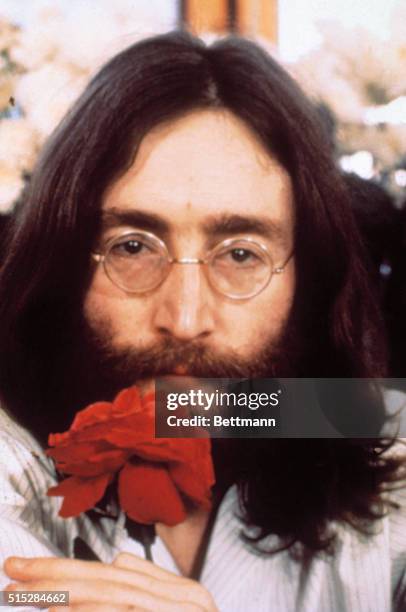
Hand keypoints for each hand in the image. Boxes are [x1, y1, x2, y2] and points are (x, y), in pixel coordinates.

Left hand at [4, 553, 217, 610]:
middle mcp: (165, 600)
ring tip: (25, 594)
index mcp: (164, 590)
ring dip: (63, 599)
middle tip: (12, 572)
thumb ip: (153, 580)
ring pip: (109, 601)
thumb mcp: (188, 604)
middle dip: (51, 576)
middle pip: (100, 583)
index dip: (61, 568)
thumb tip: (117, 557)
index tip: (24, 567)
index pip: (102, 574)